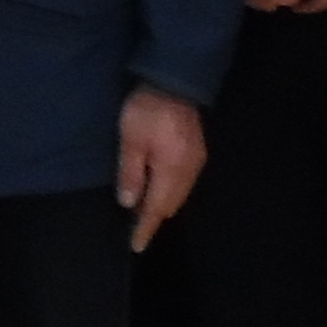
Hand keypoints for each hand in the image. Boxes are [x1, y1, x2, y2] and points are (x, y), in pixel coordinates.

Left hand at [116, 86, 206, 250]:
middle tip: (133, 226)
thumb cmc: (147, 109)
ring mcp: (197, 161)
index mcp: (172, 169)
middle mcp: (189, 171)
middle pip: (171, 205)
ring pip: (179, 196)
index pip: (156, 208)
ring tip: (142, 211)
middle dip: (153, 218)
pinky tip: (158, 189)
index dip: (145, 228)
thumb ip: (130, 172)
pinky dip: (170, 192)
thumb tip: (128, 204)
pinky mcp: (198, 152)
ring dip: (162, 205)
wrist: (175, 81)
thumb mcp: (130, 139)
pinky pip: (184, 184)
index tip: (136, 245)